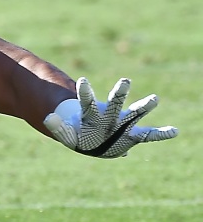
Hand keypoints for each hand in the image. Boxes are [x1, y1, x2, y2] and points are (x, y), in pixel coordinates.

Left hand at [43, 77, 177, 157]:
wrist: (92, 140)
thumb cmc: (77, 133)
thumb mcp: (64, 132)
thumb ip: (57, 125)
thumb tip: (47, 119)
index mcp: (90, 114)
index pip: (86, 101)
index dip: (85, 92)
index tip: (82, 80)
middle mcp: (109, 116)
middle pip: (114, 103)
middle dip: (120, 93)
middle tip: (125, 81)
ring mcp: (122, 124)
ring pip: (134, 114)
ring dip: (143, 107)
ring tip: (155, 98)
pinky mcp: (132, 136)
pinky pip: (148, 136)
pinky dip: (161, 134)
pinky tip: (174, 131)